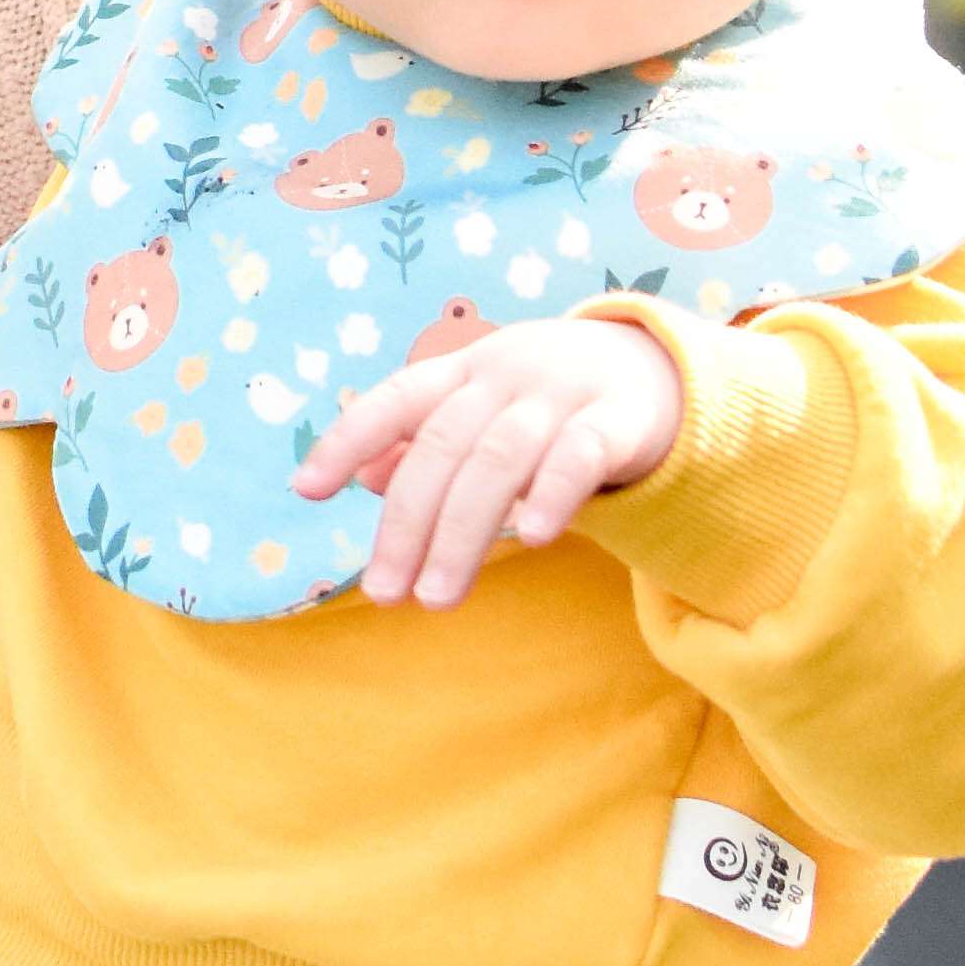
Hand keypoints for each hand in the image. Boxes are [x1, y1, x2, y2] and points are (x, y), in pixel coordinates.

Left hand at [296, 308, 684, 604]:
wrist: (659, 368)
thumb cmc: (549, 400)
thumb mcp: (483, 408)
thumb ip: (426, 441)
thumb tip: (363, 477)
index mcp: (465, 371)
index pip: (395, 400)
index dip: (347, 439)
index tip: (305, 490)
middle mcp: (506, 374)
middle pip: (443, 447)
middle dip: (407, 523)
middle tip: (384, 593)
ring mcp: (563, 392)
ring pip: (500, 460)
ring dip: (463, 532)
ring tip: (435, 597)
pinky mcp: (621, 417)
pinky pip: (581, 453)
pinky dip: (553, 492)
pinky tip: (535, 537)